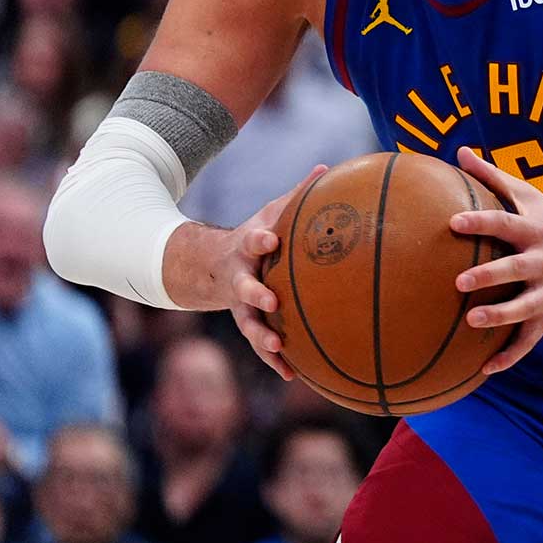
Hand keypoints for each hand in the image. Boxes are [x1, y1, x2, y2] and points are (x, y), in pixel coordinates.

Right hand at [226, 166, 328, 380]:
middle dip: (254, 294)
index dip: (259, 241)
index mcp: (247, 248)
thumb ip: (298, 194)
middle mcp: (239, 278)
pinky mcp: (247, 323)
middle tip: (270, 301)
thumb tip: (327, 167)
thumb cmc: (260, 234)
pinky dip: (273, 360)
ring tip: (278, 347)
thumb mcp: (272, 212)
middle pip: (243, 288)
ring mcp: (239, 305)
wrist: (215, 264)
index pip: (252, 241)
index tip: (269, 239)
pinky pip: (259, 345)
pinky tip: (292, 375)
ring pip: (247, 323)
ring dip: (261, 336)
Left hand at [450, 147, 542, 373]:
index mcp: (534, 231)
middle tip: (460, 280)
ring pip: (524, 307)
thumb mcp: (529, 195)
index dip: (481, 222)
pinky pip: (530, 339)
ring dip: (500, 316)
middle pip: (515, 268)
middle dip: (489, 274)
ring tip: (472, 321)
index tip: (454, 222)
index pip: (505, 223)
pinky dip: (510, 355)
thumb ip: (492, 176)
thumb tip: (459, 150)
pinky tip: (485, 369)